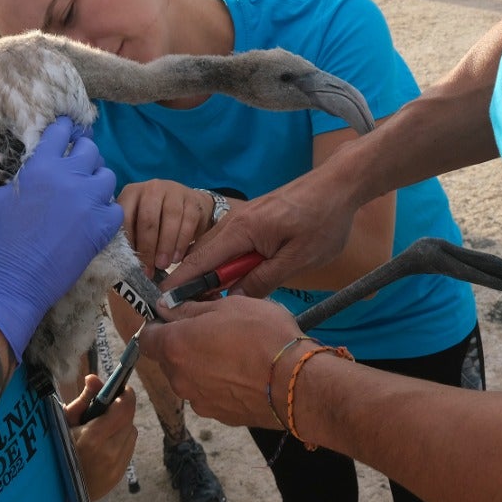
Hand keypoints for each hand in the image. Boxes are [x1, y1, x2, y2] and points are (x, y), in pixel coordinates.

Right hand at [0, 116, 120, 360]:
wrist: (9, 287)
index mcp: (42, 167)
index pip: (61, 132)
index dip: (61, 128)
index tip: (61, 131)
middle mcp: (71, 180)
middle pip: (90, 149)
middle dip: (82, 150)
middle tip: (72, 160)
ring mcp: (90, 205)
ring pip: (107, 176)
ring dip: (96, 177)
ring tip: (83, 186)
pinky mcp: (100, 231)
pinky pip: (115, 209)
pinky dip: (106, 209)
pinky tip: (92, 215)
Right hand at [65, 374, 137, 500]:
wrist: (55, 492)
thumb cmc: (56, 450)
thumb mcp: (64, 422)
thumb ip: (84, 399)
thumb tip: (94, 378)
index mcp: (93, 437)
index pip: (125, 407)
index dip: (126, 394)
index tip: (121, 388)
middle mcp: (109, 453)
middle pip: (129, 419)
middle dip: (121, 409)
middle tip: (106, 408)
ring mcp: (116, 467)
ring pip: (131, 433)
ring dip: (122, 426)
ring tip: (102, 429)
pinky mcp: (118, 475)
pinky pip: (128, 448)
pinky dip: (121, 441)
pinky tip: (103, 445)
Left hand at [117, 180, 213, 275]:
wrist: (189, 205)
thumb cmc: (157, 219)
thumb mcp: (139, 223)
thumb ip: (131, 237)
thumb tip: (127, 265)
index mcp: (132, 193)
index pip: (125, 216)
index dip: (128, 242)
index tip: (131, 264)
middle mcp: (152, 188)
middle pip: (148, 218)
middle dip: (148, 246)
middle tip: (150, 268)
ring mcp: (174, 191)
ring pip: (170, 218)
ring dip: (165, 245)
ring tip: (163, 264)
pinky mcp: (192, 199)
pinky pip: (188, 221)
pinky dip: (182, 241)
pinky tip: (177, 257)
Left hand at [143, 295, 300, 429]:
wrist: (296, 384)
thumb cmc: (262, 336)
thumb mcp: (227, 306)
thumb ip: (189, 308)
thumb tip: (165, 308)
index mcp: (175, 347)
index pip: (146, 338)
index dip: (157, 326)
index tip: (175, 317)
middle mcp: (180, 378)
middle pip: (169, 359)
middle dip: (183, 344)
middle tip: (213, 329)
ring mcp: (199, 401)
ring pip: (190, 378)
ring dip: (203, 365)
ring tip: (235, 352)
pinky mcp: (220, 416)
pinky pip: (211, 394)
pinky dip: (220, 383)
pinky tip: (245, 373)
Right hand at [166, 178, 355, 298]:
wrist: (338, 185)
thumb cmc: (322, 220)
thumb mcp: (297, 259)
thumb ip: (263, 280)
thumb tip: (234, 300)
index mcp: (241, 230)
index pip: (199, 262)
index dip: (180, 286)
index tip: (163, 307)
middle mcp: (235, 222)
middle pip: (203, 258)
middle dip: (194, 286)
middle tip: (190, 316)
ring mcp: (243, 219)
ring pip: (217, 253)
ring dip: (214, 277)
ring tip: (212, 304)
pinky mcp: (254, 220)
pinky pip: (231, 246)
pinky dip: (228, 265)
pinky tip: (237, 282)